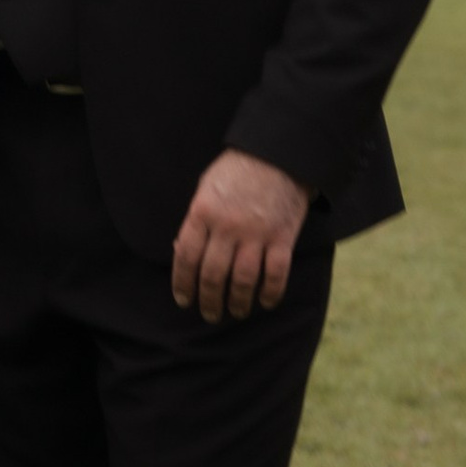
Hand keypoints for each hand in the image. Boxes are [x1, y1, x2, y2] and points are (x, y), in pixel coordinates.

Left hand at [171, 149, 309, 323]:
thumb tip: (182, 251)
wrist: (277, 153)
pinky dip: (270, 293)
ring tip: (235, 312)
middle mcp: (227, 226)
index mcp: (202, 212)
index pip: (186, 257)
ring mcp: (256, 233)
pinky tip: (265, 302)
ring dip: (237, 302)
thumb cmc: (236, 170)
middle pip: (212, 275)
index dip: (183, 284)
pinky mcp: (283, 237)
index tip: (184, 300)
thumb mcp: (206, 187)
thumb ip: (195, 220)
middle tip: (209, 313)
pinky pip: (276, 274)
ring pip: (243, 280)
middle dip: (208, 300)